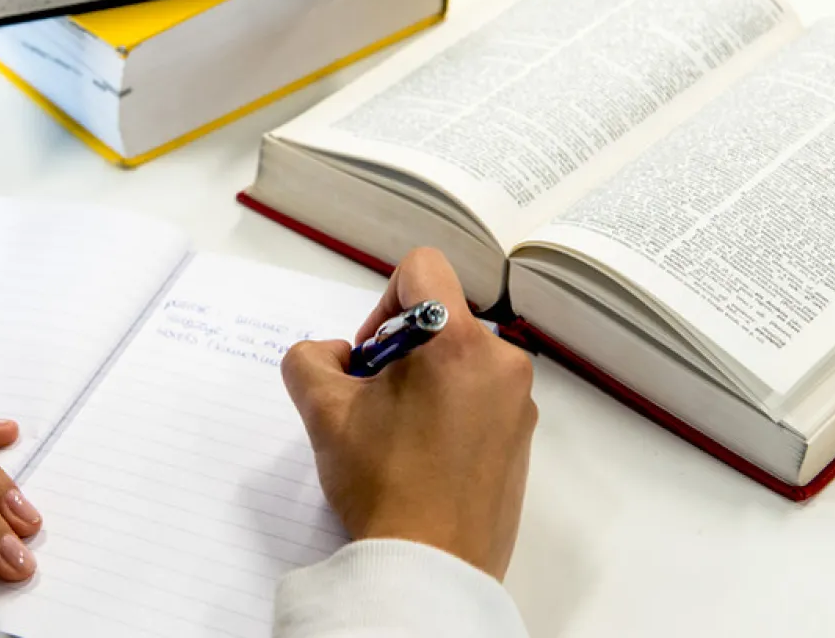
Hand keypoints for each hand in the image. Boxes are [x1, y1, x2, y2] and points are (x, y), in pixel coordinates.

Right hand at [281, 248, 536, 579]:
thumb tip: (339, 356)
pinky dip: (451, 411)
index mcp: (457, 341)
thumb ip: (311, 357)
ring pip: (460, 360)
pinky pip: (482, 397)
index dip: (383, 301)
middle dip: (401, 350)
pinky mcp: (524, 437)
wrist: (430, 566)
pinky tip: (425, 458)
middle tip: (374, 403)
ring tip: (398, 436)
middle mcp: (500, 361)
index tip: (371, 354)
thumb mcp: (321, 410)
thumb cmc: (382, 483)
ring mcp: (520, 401)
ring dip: (425, 381)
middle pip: (441, 320)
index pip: (422, 268)